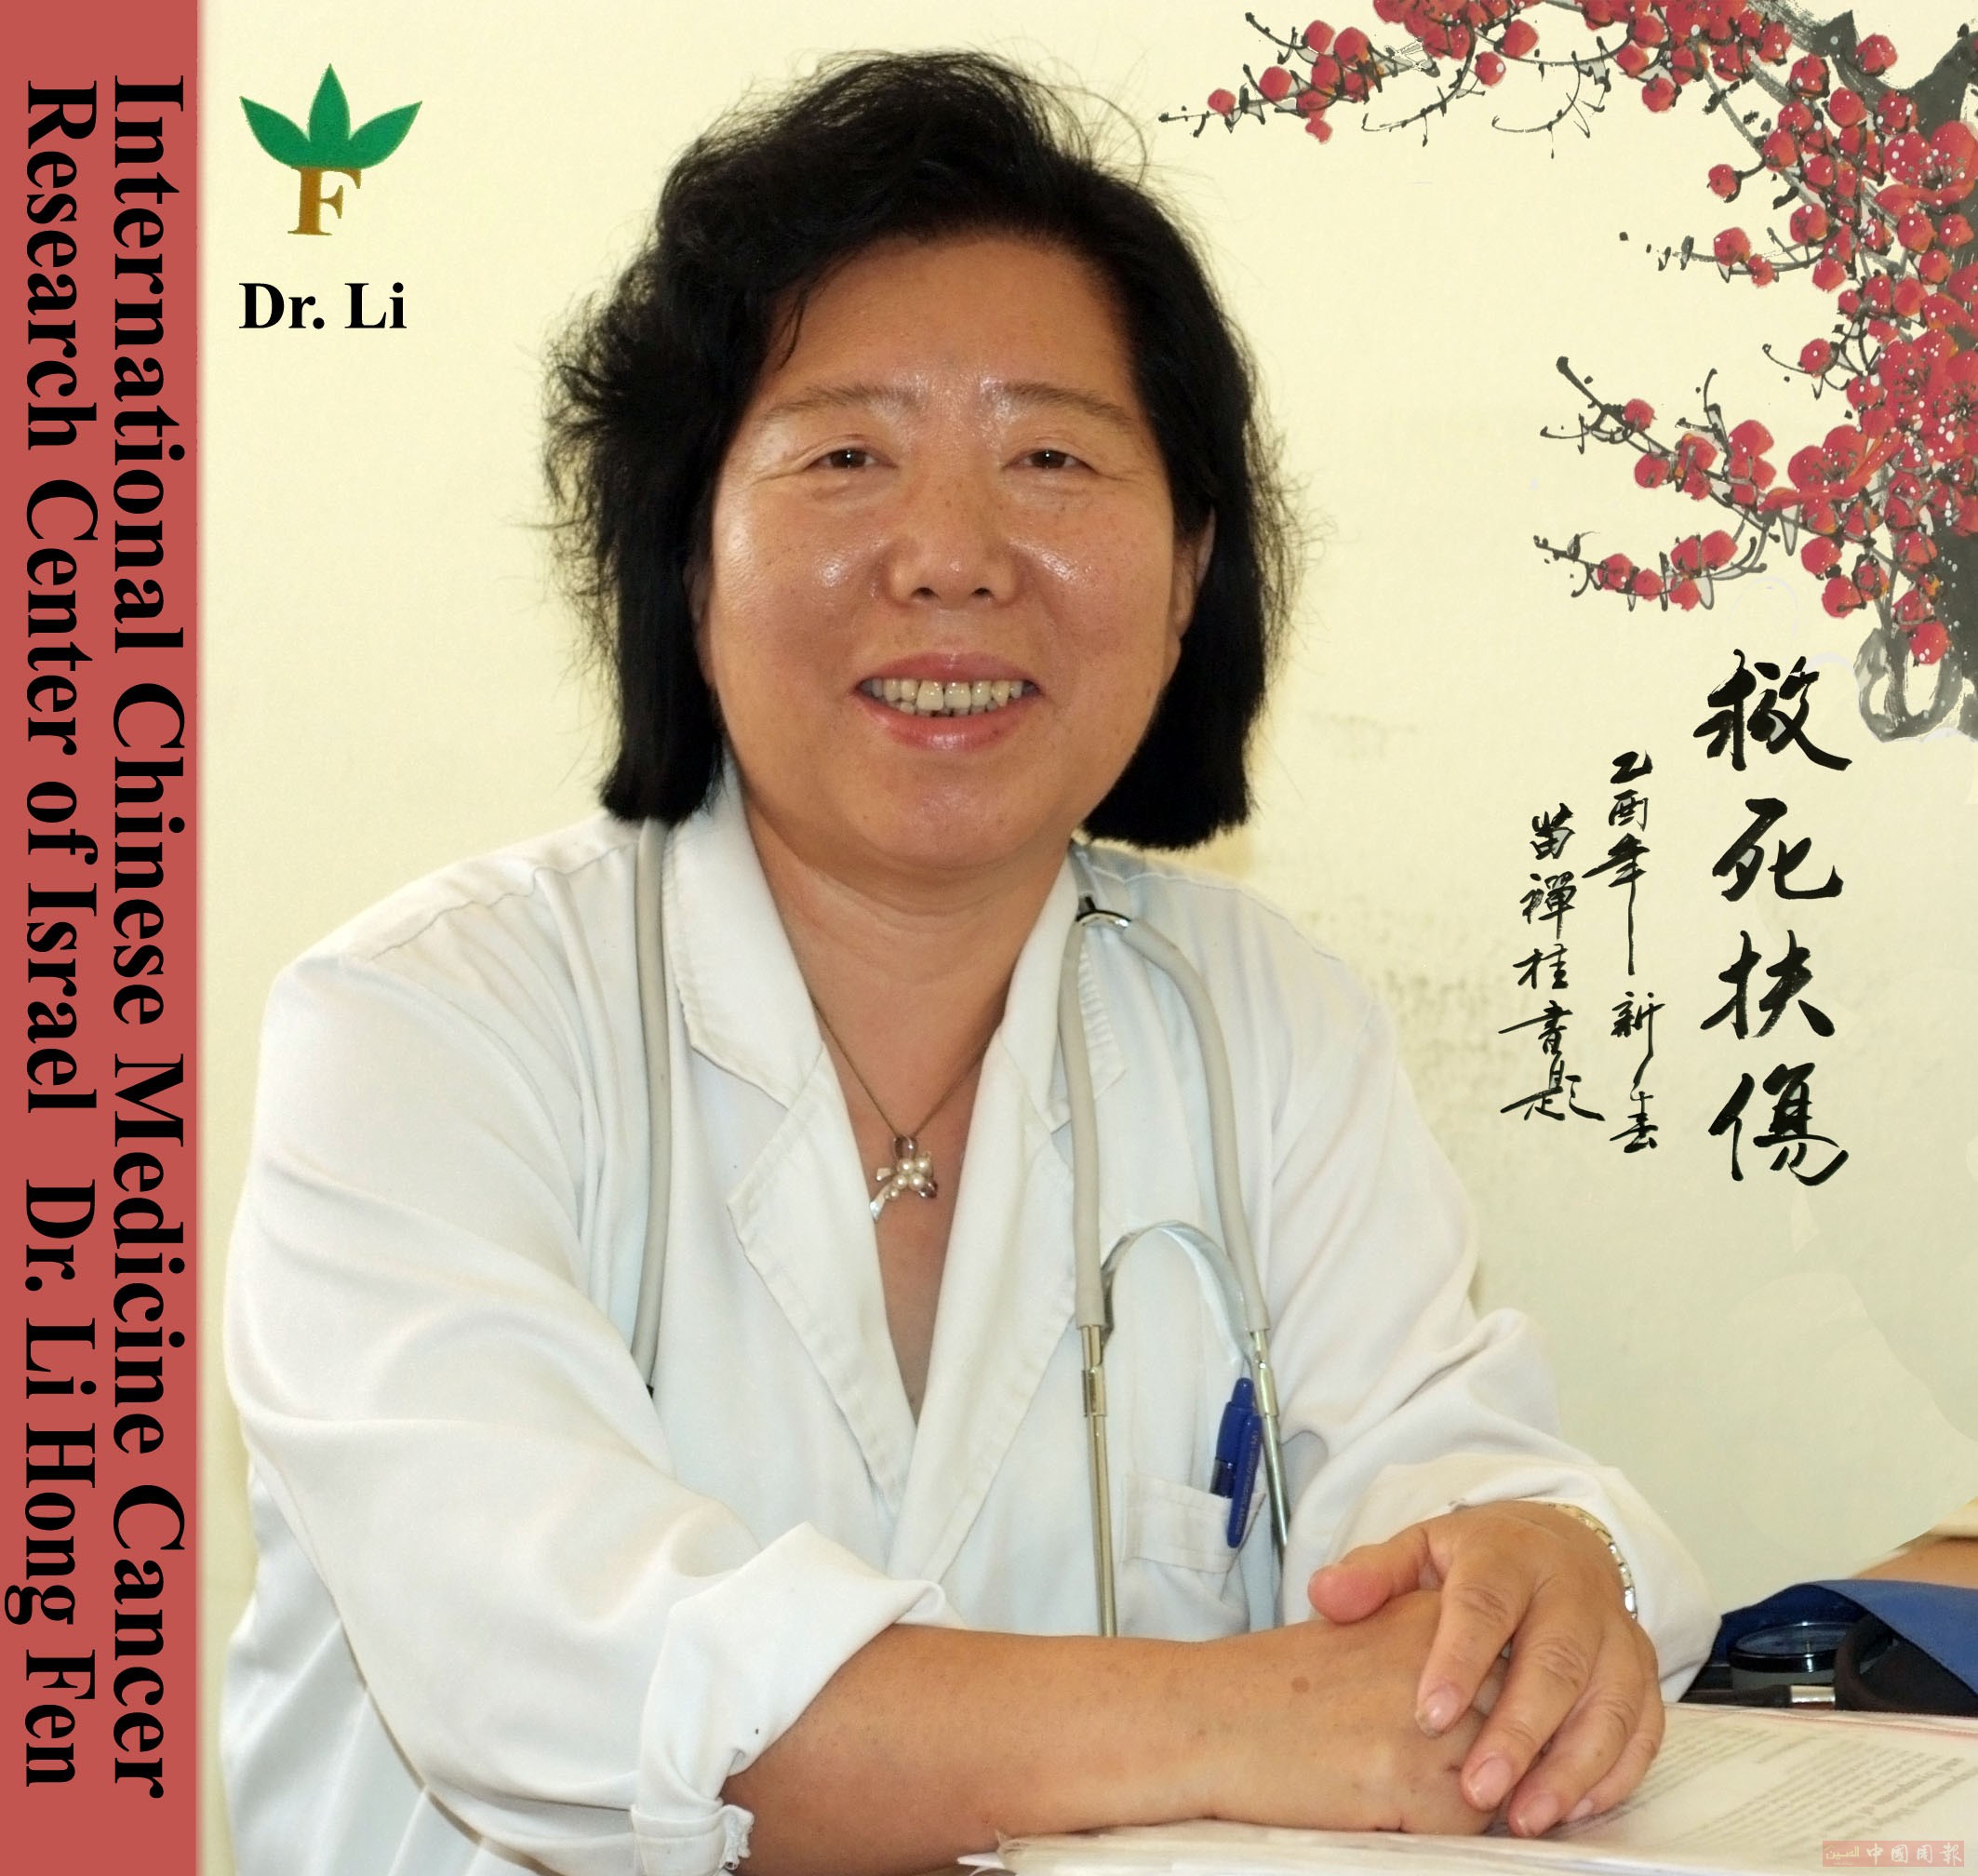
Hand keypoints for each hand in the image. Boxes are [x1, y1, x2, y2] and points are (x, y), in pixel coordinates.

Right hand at [1199, 1589, 1503, 1833]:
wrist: (1207, 1718)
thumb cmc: (1275, 1685)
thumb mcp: (1359, 1634)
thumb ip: (1427, 1653)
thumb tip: (1496, 1697)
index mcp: (1425, 1614)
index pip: (1512, 1666)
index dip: (1495, 1707)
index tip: (1467, 1725)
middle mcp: (1434, 1660)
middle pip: (1515, 1720)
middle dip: (1495, 1753)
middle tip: (1436, 1764)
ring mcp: (1424, 1722)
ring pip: (1501, 1776)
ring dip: (1470, 1794)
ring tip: (1407, 1786)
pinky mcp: (1404, 1781)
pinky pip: (1465, 1824)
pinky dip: (1437, 1829)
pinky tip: (1387, 1809)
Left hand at [1306, 1504, 1661, 1836]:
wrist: (1556, 1544)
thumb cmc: (1477, 1562)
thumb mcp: (1418, 1551)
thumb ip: (1372, 1575)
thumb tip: (1325, 1595)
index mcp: (1507, 1555)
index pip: (1486, 1605)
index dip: (1459, 1660)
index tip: (1428, 1716)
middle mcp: (1570, 1591)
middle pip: (1555, 1663)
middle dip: (1518, 1732)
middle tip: (1477, 1790)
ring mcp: (1614, 1632)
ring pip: (1606, 1702)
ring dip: (1569, 1767)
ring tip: (1523, 1817)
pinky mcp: (1641, 1672)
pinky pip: (1642, 1727)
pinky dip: (1614, 1773)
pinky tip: (1573, 1808)